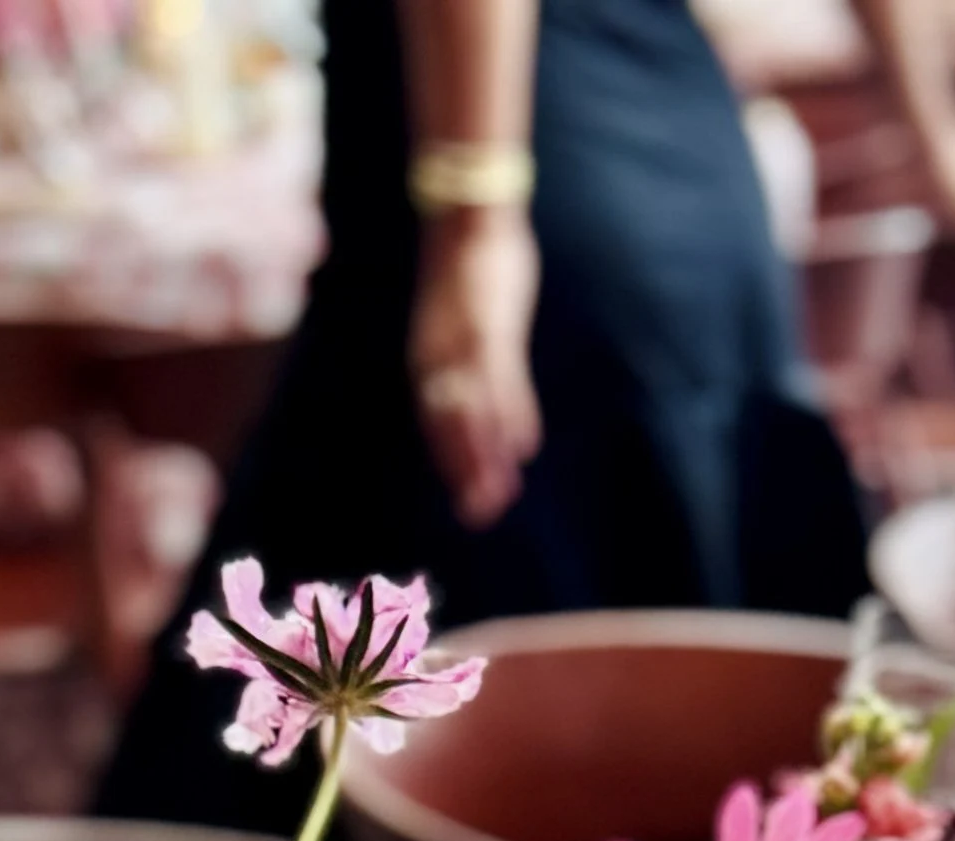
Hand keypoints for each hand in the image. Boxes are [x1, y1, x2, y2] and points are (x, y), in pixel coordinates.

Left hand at [410, 207, 542, 528]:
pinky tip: (522, 446)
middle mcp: (442, 353)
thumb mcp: (471, 318)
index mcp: (432, 353)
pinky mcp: (492, 326)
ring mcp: (466, 342)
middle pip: (452, 425)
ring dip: (485, 455)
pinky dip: (510, 414)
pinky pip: (500, 380)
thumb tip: (504, 418)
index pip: (439, 420)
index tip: (470, 502)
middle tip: (480, 515)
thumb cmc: (469, 265)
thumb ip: (484, 366)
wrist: (468, 210)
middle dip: (466, 471)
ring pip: (474, 411)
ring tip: (500, 495)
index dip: (454, 461)